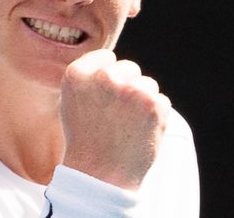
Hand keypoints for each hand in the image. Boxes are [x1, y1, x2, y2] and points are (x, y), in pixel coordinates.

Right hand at [59, 49, 170, 189]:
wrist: (101, 176)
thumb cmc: (86, 141)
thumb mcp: (72, 103)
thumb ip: (88, 78)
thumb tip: (111, 60)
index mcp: (77, 75)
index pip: (106, 58)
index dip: (107, 78)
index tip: (102, 100)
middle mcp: (104, 78)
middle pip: (129, 68)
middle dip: (127, 87)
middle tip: (115, 117)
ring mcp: (131, 90)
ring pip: (147, 85)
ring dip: (142, 102)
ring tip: (126, 127)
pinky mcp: (154, 104)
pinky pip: (161, 101)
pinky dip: (155, 117)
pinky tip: (139, 132)